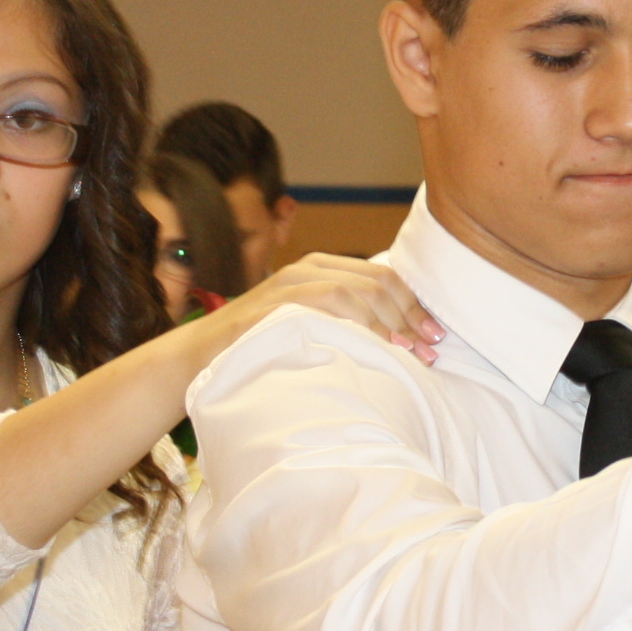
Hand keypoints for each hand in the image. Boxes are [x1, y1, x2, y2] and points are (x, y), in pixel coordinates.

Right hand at [219, 254, 443, 364]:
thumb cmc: (259, 351)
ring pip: (357, 290)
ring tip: (408, 353)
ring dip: (390, 322)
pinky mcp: (274, 303)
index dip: (415, 306)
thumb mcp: (309, 332)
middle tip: (430, 350)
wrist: (197, 360)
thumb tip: (399, 345)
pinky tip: (376, 346)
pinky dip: (358, 322)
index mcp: (320, 271)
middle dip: (411, 316)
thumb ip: (345, 327)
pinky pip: (327, 301)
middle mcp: (308, 270)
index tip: (434, 337)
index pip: (384, 277)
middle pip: (378, 282)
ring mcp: (289, 284)